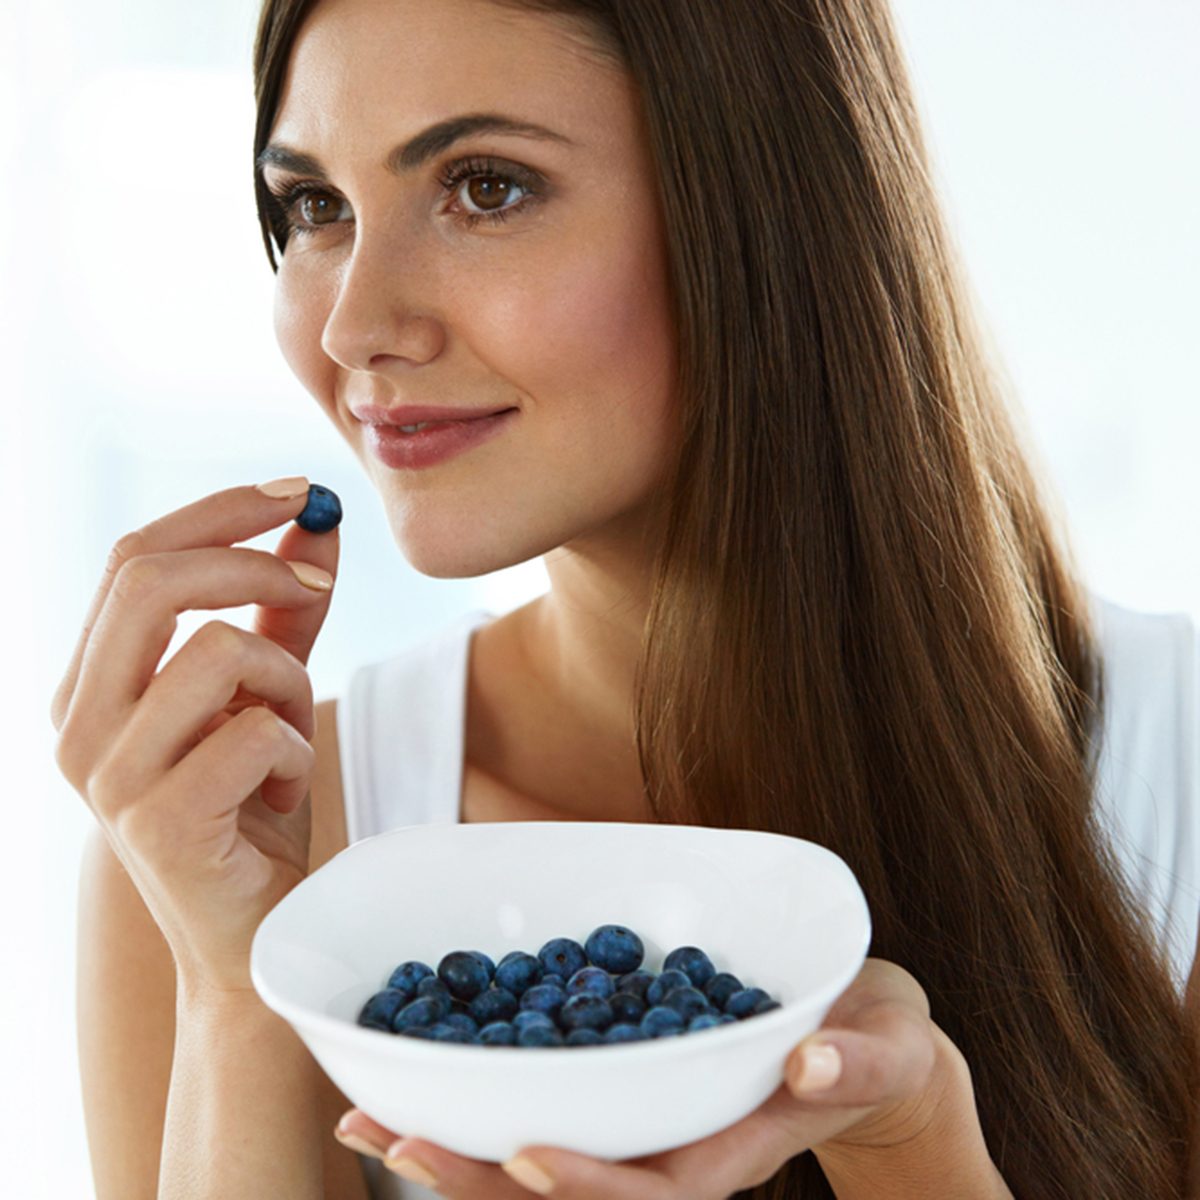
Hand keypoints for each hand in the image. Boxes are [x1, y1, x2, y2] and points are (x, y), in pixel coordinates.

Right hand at [51, 478, 338, 994]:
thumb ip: (284, 610)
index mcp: (87, 684)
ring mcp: (108, 778)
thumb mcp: (269, 693)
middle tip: (319, 584)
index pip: (132, 557)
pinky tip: (281, 792)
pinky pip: (255, 730)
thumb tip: (316, 520)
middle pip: (148, 578)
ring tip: (289, 738)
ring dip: (286, 682)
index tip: (298, 491)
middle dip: (253, 562)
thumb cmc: (253, 810)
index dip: (219, 510)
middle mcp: (75, 725)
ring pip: (219, 650)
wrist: (255, 935)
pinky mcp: (159, 824)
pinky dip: (295, 750)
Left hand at [334, 958, 976, 1197]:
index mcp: (735, 1146)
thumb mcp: (885, 1046)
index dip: (594, 1182)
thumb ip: (858, 1059)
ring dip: (459, 1142)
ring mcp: (646, 1123)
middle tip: (393, 1138)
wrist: (860, 1047)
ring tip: (370, 1116)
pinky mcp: (628, 1091)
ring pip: (545, 1152)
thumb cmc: (876, 1046)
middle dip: (484, 1174)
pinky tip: (423, 1075)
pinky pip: (550, 1101)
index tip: (528, 1156)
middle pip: (575, 1184)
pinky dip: (484, 1094)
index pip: (660, 1188)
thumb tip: (813, 1063)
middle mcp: (676, 1146)